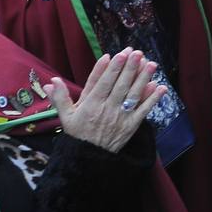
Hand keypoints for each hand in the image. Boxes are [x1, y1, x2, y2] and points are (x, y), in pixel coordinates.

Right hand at [45, 49, 166, 153]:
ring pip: (133, 95)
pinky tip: (160, 87)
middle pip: (120, 86)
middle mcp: (107, 109)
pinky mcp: (131, 125)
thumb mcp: (66, 117)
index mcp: (91, 105)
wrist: (89, 159)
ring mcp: (121, 117)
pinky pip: (143, 110)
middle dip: (129, 68)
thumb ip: (60, 98)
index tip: (118, 54)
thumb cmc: (78, 134)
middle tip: (137, 53)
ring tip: (151, 64)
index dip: (111, 69)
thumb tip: (50, 81)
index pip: (102, 84)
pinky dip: (152, 99)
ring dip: (143, 79)